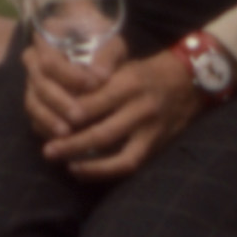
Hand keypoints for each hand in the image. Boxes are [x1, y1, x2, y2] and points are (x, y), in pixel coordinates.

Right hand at [20, 27, 125, 141]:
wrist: (92, 46)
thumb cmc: (101, 40)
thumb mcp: (109, 41)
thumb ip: (107, 55)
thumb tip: (101, 77)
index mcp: (46, 39)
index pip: (50, 60)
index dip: (69, 75)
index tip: (92, 85)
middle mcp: (33, 60)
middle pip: (39, 84)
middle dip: (59, 102)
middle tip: (79, 116)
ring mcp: (31, 82)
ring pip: (33, 103)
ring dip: (49, 119)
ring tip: (67, 134)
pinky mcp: (35, 102)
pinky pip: (34, 118)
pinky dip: (46, 129)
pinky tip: (61, 141)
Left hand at [37, 46, 205, 182]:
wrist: (188, 81)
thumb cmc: (145, 72)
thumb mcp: (122, 65)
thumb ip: (96, 79)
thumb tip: (61, 96)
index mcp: (127, 83)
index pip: (93, 103)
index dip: (69, 115)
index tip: (49, 121)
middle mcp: (140, 108)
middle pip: (101, 132)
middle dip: (72, 144)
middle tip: (48, 150)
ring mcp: (150, 130)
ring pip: (116, 154)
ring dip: (88, 164)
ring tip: (65, 165)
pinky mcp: (156, 146)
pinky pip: (129, 164)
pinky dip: (105, 172)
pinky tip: (84, 171)